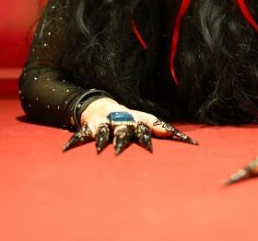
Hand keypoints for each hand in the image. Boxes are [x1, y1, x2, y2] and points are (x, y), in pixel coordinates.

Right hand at [62, 97, 197, 154]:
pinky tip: (66, 150)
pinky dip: (74, 142)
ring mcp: (105, 124)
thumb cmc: (129, 120)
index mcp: (137, 121)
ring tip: (103, 149)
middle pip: (127, 130)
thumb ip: (164, 131)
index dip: (161, 131)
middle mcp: (122, 121)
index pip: (152, 125)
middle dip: (129, 138)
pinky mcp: (90, 127)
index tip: (170, 136)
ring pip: (104, 132)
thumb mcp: (145, 122)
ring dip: (104, 140)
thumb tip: (191, 142)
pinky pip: (81, 136)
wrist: (102, 107)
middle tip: (131, 149)